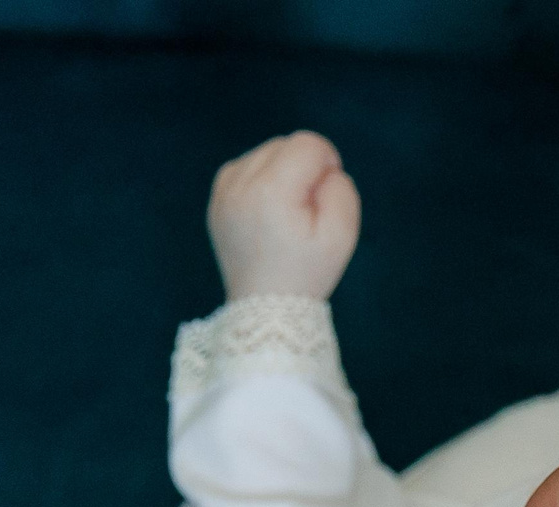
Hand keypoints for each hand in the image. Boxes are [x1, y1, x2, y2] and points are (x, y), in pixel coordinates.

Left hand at [208, 132, 360, 300]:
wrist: (266, 310)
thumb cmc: (307, 273)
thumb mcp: (341, 235)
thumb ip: (341, 189)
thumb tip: (323, 168)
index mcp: (271, 191)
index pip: (307, 144)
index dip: (328, 162)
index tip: (327, 192)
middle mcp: (241, 184)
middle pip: (284, 144)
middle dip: (304, 167)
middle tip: (307, 210)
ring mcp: (223, 192)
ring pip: (264, 153)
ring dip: (283, 172)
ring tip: (288, 212)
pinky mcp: (217, 200)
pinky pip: (246, 168)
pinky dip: (263, 180)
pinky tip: (270, 210)